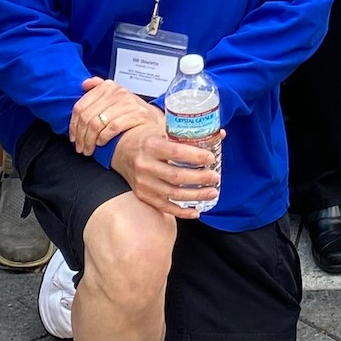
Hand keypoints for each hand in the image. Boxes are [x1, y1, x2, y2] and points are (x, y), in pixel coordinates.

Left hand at [71, 77, 154, 156]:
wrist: (153, 119)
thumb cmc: (129, 110)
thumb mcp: (114, 96)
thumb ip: (98, 88)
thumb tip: (84, 84)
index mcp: (107, 87)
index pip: (80, 106)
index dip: (73, 125)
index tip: (73, 137)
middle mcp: (117, 92)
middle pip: (87, 117)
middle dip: (81, 136)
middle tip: (80, 147)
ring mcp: (128, 103)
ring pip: (97, 123)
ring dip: (90, 140)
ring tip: (89, 149)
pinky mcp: (137, 114)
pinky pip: (112, 127)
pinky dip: (104, 137)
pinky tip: (101, 143)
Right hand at [108, 112, 223, 218]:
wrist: (121, 149)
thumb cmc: (147, 138)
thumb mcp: (163, 128)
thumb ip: (189, 134)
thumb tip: (219, 134)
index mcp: (151, 145)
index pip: (176, 152)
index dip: (195, 157)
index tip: (211, 158)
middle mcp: (145, 165)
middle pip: (176, 176)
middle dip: (199, 178)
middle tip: (215, 177)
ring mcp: (143, 183)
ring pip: (173, 194)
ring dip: (196, 195)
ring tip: (212, 192)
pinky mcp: (143, 195)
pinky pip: (165, 207)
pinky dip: (182, 212)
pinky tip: (196, 211)